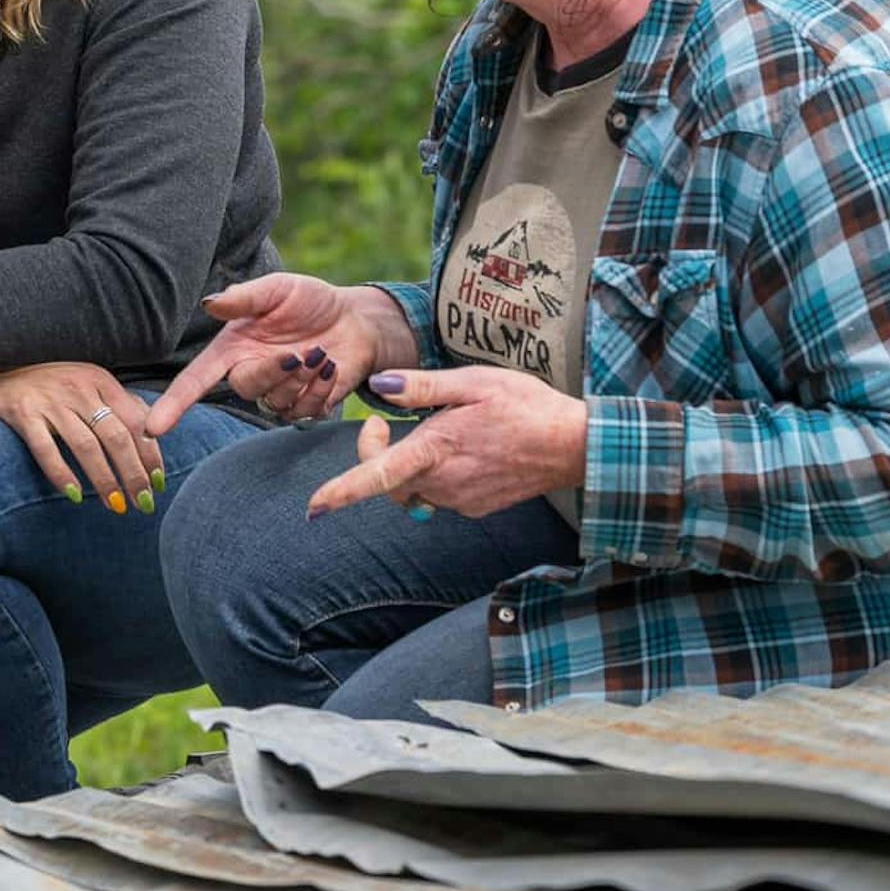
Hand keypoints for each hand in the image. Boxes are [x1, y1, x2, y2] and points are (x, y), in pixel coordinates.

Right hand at [0, 361, 164, 513]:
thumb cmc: (46, 380)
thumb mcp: (85, 381)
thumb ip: (116, 402)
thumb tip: (150, 431)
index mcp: (99, 380)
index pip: (136, 421)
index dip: (150, 454)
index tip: (159, 482)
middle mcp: (78, 388)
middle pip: (116, 437)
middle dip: (134, 474)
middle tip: (143, 503)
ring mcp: (49, 400)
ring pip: (86, 446)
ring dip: (105, 480)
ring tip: (116, 505)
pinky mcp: (22, 413)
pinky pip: (46, 449)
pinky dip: (61, 474)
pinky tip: (74, 495)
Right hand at [147, 274, 417, 432]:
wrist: (354, 320)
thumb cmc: (311, 301)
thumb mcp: (278, 289)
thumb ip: (244, 298)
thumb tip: (209, 303)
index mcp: (233, 348)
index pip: (196, 379)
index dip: (174, 403)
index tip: (154, 428)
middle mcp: (250, 373)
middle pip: (245, 388)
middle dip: (273, 372)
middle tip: (300, 352)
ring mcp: (277, 393)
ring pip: (277, 403)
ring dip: (303, 379)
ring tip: (321, 353)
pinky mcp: (304, 407)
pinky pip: (305, 412)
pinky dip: (322, 389)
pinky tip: (331, 368)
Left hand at [303, 366, 587, 520]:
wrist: (575, 446)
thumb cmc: (526, 406)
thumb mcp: (473, 382)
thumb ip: (422, 387)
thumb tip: (378, 387)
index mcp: (436, 450)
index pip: (377, 476)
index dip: (342, 492)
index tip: (314, 507)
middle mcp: (443, 483)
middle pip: (387, 481)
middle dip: (375, 453)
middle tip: (385, 421)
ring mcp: (460, 500)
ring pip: (413, 488)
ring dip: (410, 463)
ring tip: (439, 430)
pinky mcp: (476, 507)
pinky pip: (440, 493)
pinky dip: (438, 473)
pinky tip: (465, 450)